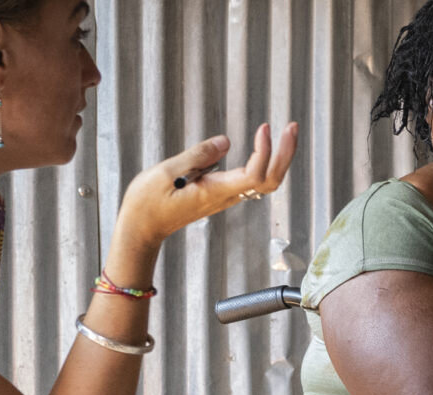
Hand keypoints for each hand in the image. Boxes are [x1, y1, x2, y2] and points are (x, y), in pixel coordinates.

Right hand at [117, 122, 299, 248]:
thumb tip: (225, 142)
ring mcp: (224, 197)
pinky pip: (252, 180)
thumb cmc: (148, 204)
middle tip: (292, 127)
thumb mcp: (166, 173)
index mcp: (215, 191)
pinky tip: (265, 147)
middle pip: (270, 180)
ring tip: (285, 132)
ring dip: (280, 157)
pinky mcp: (220, 194)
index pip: (256, 174)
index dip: (265, 151)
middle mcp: (225, 196)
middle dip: (285, 153)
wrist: (141, 229)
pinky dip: (265, 162)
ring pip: (265, 181)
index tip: (263, 127)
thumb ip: (197, 156)